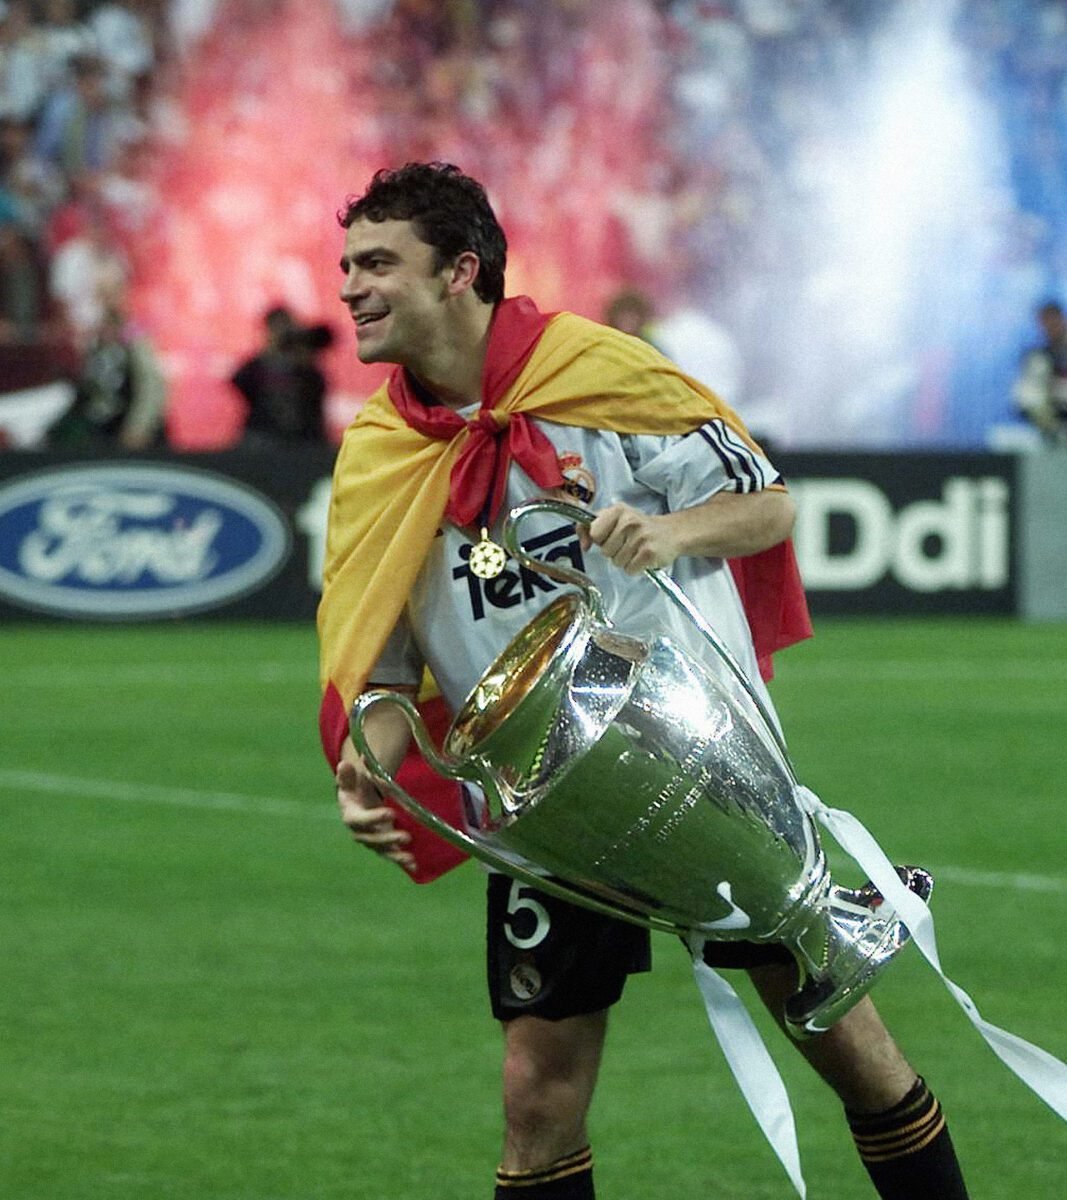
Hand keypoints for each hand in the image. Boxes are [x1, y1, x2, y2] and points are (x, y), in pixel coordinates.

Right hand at [336, 758, 415, 872]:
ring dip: (396, 855)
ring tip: (410, 857)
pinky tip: (414, 867)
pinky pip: (392, 856)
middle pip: (374, 839)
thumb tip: (345, 764)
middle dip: (389, 839)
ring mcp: (373, 842)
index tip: (390, 813)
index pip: (361, 820)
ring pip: (383, 851)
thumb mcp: (350, 781)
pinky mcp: (383, 847)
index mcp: (351, 816)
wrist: (357, 803)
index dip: (374, 818)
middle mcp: (361, 833)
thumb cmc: (354, 789)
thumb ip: (348, 775)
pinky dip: (402, 862)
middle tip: (405, 836)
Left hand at [580, 502, 677, 574]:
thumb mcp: (614, 519)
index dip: (600, 539)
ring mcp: (640, 537)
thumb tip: (583, 545)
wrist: (671, 533)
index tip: (610, 537)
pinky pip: (629, 569)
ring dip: (624, 560)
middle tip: (627, 543)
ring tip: (635, 550)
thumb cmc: (638, 527)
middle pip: (605, 551)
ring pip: (616, 562)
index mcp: (617, 510)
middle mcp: (629, 521)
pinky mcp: (649, 553)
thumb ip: (590, 527)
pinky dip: (634, 567)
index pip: (594, 533)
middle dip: (613, 551)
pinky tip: (642, 558)